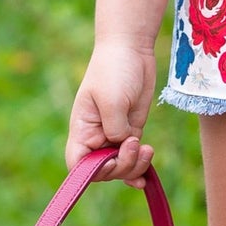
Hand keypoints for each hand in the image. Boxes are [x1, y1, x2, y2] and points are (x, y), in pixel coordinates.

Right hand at [67, 40, 157, 185]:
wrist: (131, 49)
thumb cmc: (114, 70)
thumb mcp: (113, 100)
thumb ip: (115, 129)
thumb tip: (122, 146)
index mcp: (82, 129)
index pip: (77, 164)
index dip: (91, 172)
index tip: (110, 161)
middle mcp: (96, 136)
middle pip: (103, 170)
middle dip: (121, 166)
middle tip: (136, 145)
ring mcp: (115, 135)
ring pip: (121, 167)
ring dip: (134, 167)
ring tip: (147, 149)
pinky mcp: (132, 130)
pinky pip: (133, 157)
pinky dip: (140, 167)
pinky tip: (146, 176)